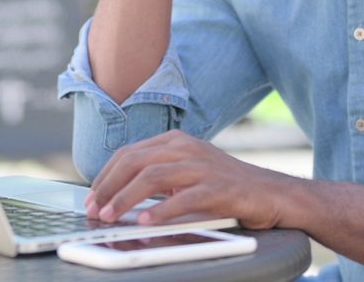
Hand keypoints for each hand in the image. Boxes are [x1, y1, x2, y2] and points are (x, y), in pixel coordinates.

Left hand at [83, 130, 296, 229]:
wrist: (271, 192)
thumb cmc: (226, 186)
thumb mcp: (187, 172)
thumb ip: (158, 177)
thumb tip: (119, 195)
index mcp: (175, 141)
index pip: (128, 153)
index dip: (105, 176)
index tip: (92, 197)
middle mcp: (186, 148)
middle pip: (134, 162)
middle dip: (108, 187)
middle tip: (94, 209)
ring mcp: (202, 166)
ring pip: (152, 177)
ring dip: (125, 199)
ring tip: (111, 216)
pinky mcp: (217, 187)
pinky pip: (182, 198)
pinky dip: (160, 211)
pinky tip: (145, 222)